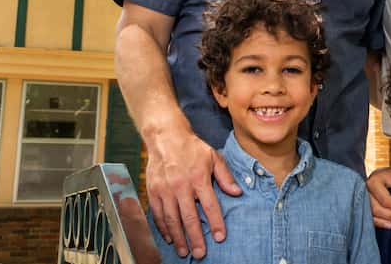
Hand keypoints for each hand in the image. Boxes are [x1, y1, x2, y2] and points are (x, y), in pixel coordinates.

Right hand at [146, 132, 240, 258]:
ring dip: (178, 237)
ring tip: (184, 252)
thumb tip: (237, 192)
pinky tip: (169, 238)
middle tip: (201, 254)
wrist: (165, 137)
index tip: (219, 237)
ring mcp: (165, 190)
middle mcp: (181, 186)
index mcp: (199, 178)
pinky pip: (158, 214)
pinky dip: (163, 228)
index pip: (210, 205)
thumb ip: (225, 176)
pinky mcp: (153, 191)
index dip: (215, 223)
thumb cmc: (192, 148)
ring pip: (172, 219)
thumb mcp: (213, 157)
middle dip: (195, 238)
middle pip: (189, 217)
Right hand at [366, 167, 390, 228]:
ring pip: (371, 214)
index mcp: (374, 182)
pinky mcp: (363, 207)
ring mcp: (362, 200)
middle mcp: (365, 192)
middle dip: (390, 216)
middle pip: (376, 207)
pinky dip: (378, 223)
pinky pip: (369, 218)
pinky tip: (388, 225)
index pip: (385, 198)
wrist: (382, 178)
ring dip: (383, 221)